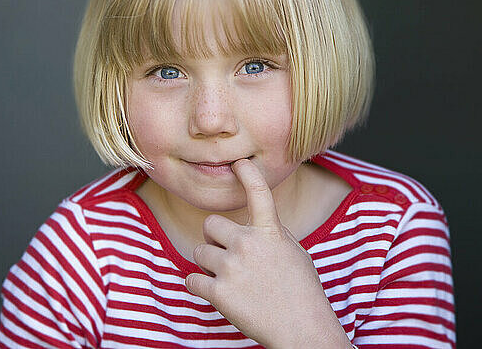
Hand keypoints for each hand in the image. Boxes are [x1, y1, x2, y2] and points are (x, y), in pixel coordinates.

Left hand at [184, 159, 351, 347]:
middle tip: (227, 255)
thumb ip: (271, 233)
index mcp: (269, 232)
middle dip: (214, 238)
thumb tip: (253, 223)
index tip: (238, 164)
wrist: (303, 330)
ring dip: (208, 264)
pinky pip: (191, 280)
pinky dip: (199, 286)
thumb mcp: (294, 252)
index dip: (247, 174)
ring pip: (199, 252)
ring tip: (229, 279)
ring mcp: (231, 267)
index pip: (258, 193)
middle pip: (210, 225)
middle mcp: (248, 244)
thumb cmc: (302, 292)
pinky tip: (215, 293)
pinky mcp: (218, 292)